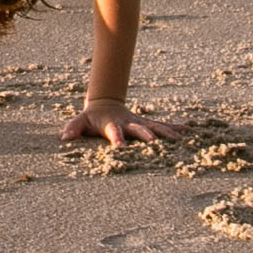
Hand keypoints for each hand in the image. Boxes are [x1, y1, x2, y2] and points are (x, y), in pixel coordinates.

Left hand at [59, 99, 185, 147]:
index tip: (120, 148)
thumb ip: (73, 128)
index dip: (116, 139)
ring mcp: (139, 122)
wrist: (105, 104)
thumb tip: (64, 137)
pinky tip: (188, 130)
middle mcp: (128, 123)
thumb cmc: (92, 118)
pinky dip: (175, 127)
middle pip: (138, 129)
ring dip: (166, 132)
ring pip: (155, 126)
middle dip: (146, 135)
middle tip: (154, 142)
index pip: (113, 132)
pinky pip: (162, 125)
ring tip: (180, 139)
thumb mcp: (81, 122)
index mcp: (112, 124)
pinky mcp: (146, 124)